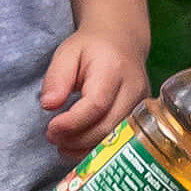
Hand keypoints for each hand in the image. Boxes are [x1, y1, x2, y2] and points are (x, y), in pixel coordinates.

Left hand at [38, 27, 148, 158]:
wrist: (121, 41)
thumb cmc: (92, 48)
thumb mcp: (67, 54)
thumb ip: (57, 78)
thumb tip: (49, 105)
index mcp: (114, 68)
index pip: (96, 104)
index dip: (73, 122)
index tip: (52, 128)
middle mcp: (133, 89)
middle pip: (108, 126)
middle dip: (77, 139)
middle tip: (53, 137)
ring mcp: (141, 105)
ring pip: (116, 139)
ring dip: (85, 149)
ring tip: (62, 145)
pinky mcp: (141, 117)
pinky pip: (120, 140)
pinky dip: (96, 149)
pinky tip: (77, 147)